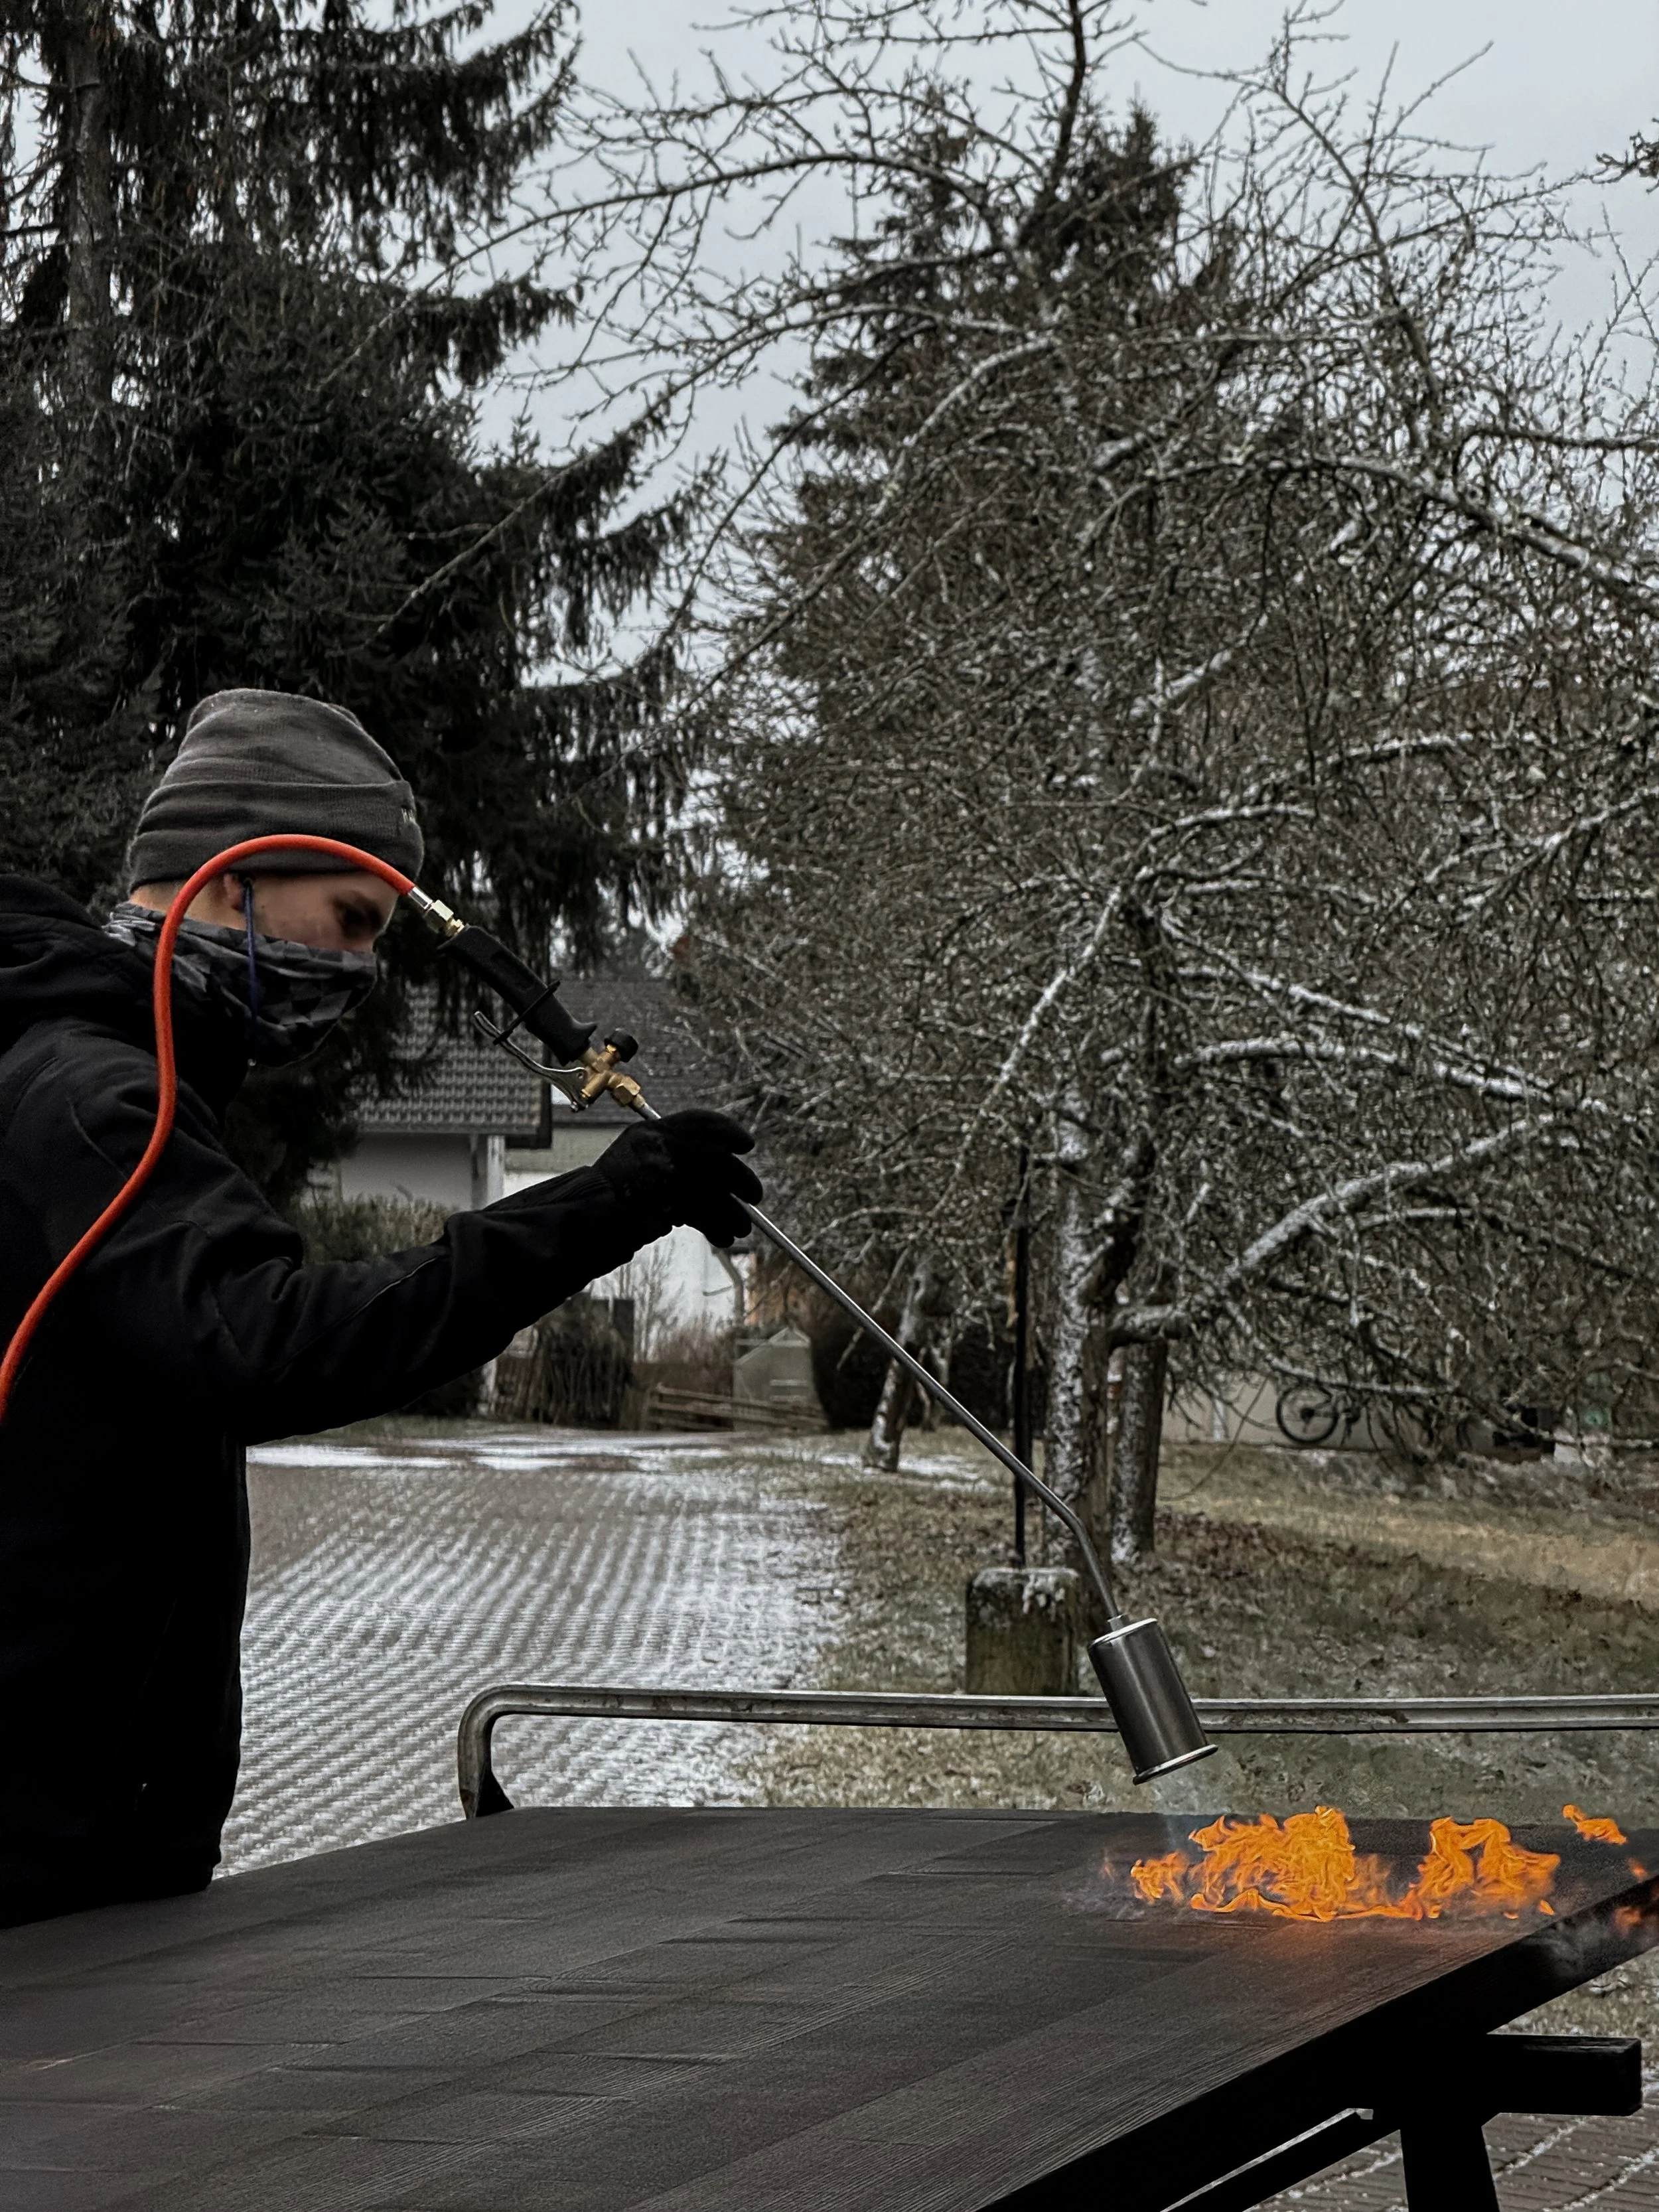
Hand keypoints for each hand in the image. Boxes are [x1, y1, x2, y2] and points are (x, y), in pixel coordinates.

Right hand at [594, 1109, 761, 1247]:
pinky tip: (724, 1236)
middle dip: (741, 1177)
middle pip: (714, 1156)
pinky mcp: (661, 1200)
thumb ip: (671, 1156)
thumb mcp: (637, 1160)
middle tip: (756, 1194)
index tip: (746, 1144)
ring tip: (742, 1227)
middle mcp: (654, 1146)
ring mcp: (657, 1172)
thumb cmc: (611, 1194)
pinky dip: (717, 1225)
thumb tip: (720, 1170)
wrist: (584, 1219)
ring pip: (712, 1188)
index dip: (727, 1130)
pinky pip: (702, 1213)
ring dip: (733, 1211)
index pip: (697, 1121)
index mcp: (648, 1132)